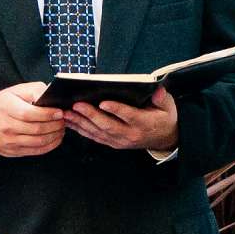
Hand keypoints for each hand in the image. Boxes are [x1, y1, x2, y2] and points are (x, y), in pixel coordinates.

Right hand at [0, 83, 65, 157]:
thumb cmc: (1, 104)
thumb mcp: (14, 91)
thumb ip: (34, 90)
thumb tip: (51, 96)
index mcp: (7, 108)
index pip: (30, 114)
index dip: (48, 114)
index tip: (59, 112)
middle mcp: (7, 127)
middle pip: (37, 129)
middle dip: (55, 125)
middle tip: (64, 120)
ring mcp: (9, 142)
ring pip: (38, 142)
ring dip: (55, 136)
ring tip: (61, 129)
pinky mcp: (12, 152)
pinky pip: (35, 151)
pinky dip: (49, 146)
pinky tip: (55, 138)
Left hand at [63, 87, 180, 152]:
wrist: (164, 139)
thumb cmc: (163, 118)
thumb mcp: (168, 106)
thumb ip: (162, 98)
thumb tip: (158, 90)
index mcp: (144, 123)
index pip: (129, 116)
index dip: (116, 110)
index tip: (103, 102)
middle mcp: (130, 134)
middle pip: (108, 126)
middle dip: (91, 115)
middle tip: (77, 105)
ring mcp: (120, 141)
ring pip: (98, 132)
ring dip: (81, 123)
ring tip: (66, 113)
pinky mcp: (112, 143)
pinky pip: (94, 137)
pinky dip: (81, 130)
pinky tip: (69, 122)